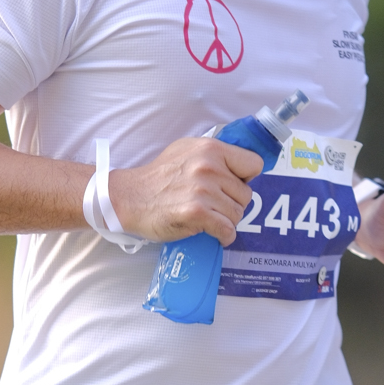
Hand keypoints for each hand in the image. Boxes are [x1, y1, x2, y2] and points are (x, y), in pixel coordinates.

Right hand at [111, 137, 263, 246]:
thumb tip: (238, 166)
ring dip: (226, 221)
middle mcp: (209, 167)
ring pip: (237, 214)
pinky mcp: (197, 213)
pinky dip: (223, 236)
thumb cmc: (158, 177)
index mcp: (210, 149)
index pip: (254, 164)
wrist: (129, 197)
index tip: (232, 186)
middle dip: (233, 203)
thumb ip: (213, 155)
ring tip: (208, 218)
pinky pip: (227, 230)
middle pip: (246, 194)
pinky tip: (214, 234)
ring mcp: (203, 190)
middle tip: (214, 206)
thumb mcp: (186, 150)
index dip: (245, 178)